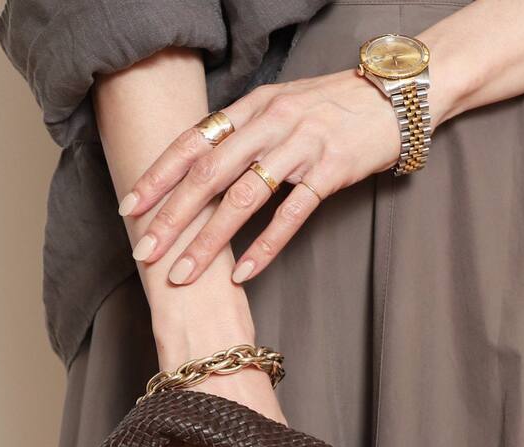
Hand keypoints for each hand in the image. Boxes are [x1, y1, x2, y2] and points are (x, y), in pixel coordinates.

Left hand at [119, 68, 430, 284]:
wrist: (394, 95)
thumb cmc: (332, 107)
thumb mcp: (280, 107)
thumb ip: (243, 132)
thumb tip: (202, 165)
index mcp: (251, 108)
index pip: (192, 144)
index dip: (158, 177)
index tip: (129, 209)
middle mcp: (270, 124)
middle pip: (208, 175)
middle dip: (171, 217)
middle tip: (145, 252)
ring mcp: (300, 147)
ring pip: (242, 198)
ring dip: (208, 241)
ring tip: (184, 275)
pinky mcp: (330, 171)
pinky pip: (291, 214)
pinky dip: (265, 246)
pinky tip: (243, 272)